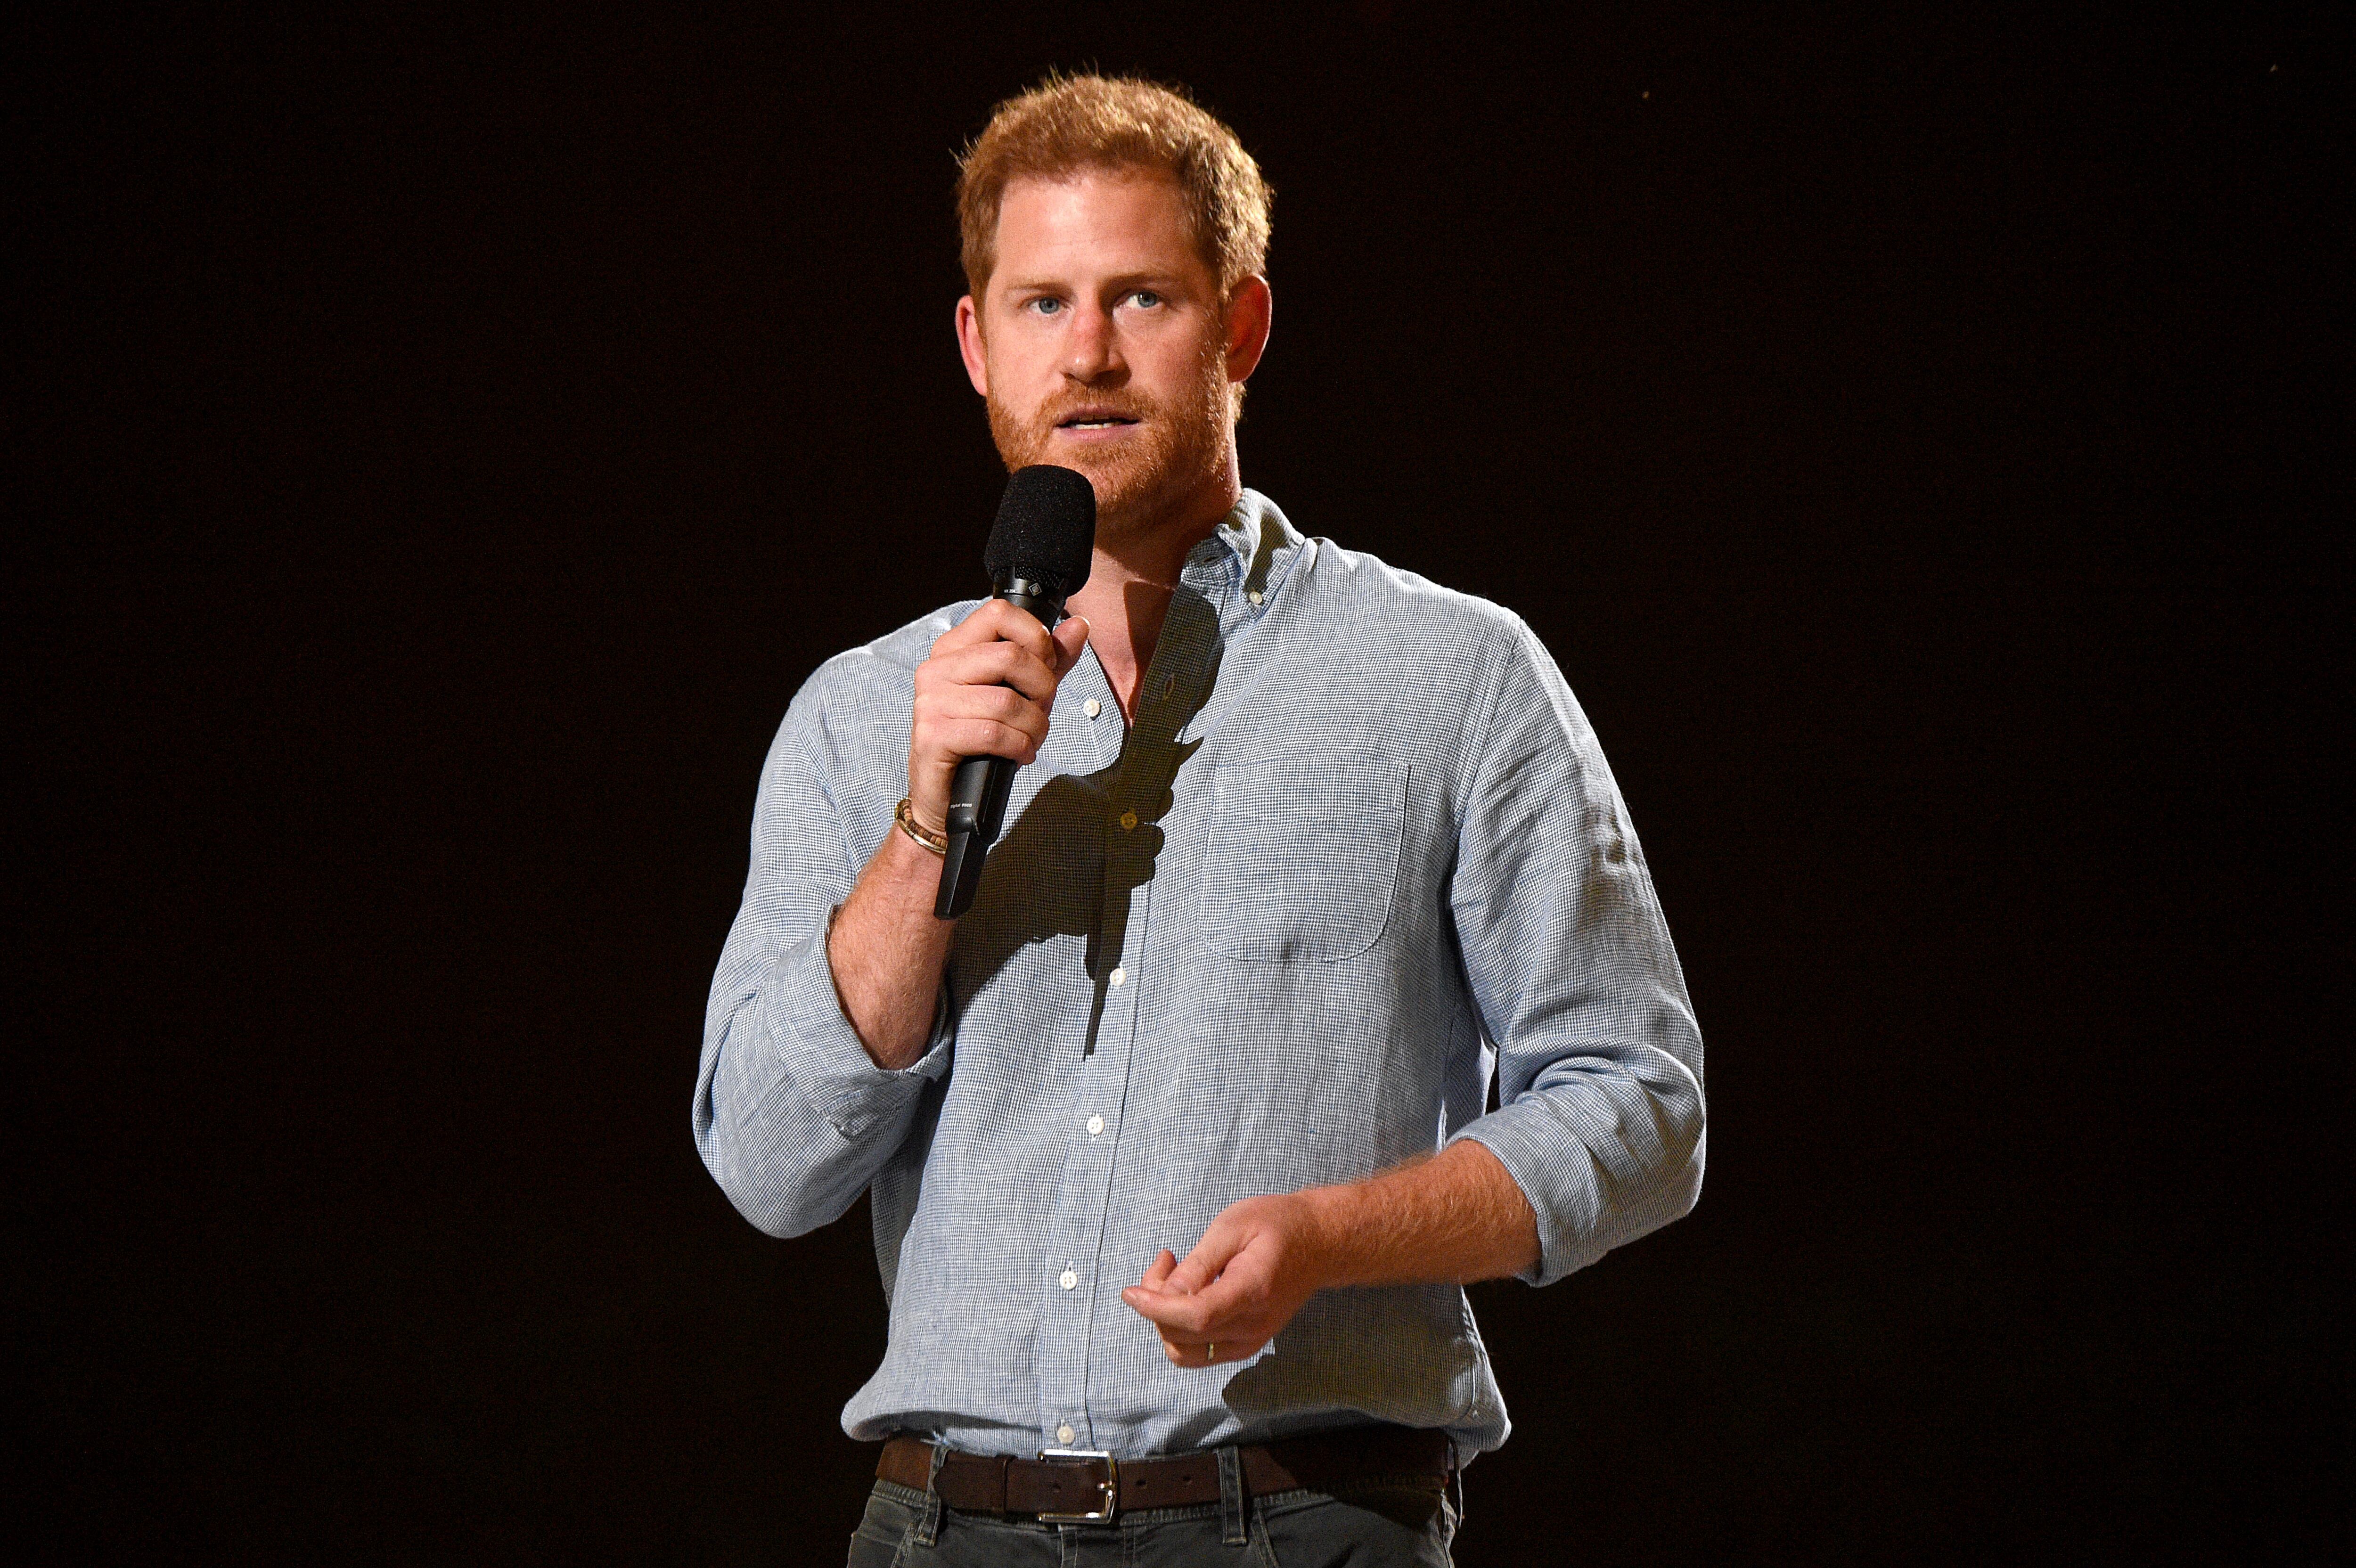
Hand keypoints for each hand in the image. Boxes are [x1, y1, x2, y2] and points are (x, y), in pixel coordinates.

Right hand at [906, 600, 1091, 833]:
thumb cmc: (983, 742)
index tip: (1044, 667)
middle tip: (1040, 711)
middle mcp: (936, 669)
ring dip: (1034, 726)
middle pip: (1011, 656)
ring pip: (1007, 701)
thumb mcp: (1021, 694)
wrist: (949, 797)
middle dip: (1042, 688)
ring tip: (1030, 738)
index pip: (999, 613)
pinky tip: (1019, 754)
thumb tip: (1079, 626)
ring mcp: (930, 702)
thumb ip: (1048, 660)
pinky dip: (1019, 747)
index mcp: (954, 649)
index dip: (1036, 638)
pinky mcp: (933, 736)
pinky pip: (994, 733)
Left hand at [1120, 1192, 1332, 1368]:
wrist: (1319, 1244)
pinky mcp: (1246, 1344)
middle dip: (1155, 1303)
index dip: (1156, 1308)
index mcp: (1252, 1291)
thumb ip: (1200, 1264)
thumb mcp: (1234, 1226)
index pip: (1196, 1317)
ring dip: (1164, 1320)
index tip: (1130, 1292)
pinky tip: (1186, 1296)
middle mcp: (1252, 1326)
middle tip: (1165, 1260)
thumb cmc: (1277, 1226)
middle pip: (1183, 1336)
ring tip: (1174, 1276)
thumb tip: (1166, 1294)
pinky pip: (1199, 1353)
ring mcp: (1250, 1340)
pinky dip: (1180, 1330)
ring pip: (1185, 1352)